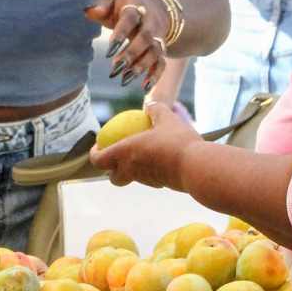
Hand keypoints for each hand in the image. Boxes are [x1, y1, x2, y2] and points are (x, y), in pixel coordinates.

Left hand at [84, 0, 169, 93]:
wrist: (158, 8)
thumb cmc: (126, 7)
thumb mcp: (113, 3)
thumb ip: (100, 6)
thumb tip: (87, 11)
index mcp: (136, 8)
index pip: (130, 20)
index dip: (120, 34)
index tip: (108, 52)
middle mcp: (150, 23)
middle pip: (145, 38)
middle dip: (131, 54)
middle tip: (115, 68)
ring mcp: (158, 37)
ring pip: (154, 52)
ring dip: (140, 67)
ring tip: (124, 80)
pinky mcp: (162, 50)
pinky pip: (162, 63)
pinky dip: (155, 76)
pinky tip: (144, 88)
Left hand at [89, 101, 204, 188]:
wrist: (196, 166)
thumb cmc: (177, 140)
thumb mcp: (167, 118)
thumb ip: (155, 110)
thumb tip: (150, 105)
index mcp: (125, 153)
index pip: (99, 160)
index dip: (95, 154)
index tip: (99, 145)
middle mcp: (132, 169)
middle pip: (114, 177)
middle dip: (112, 170)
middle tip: (118, 156)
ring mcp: (146, 180)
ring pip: (133, 178)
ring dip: (133, 169)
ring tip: (144, 152)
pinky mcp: (161, 184)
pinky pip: (150, 178)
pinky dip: (151, 170)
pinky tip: (163, 158)